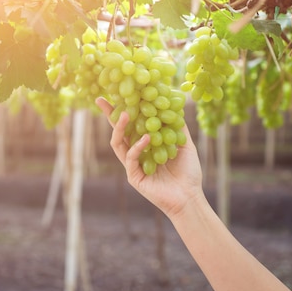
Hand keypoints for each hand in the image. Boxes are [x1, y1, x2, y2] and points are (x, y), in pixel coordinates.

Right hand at [96, 97, 207, 217]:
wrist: (190, 197)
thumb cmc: (188, 173)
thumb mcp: (185, 145)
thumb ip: (178, 128)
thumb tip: (176, 106)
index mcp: (145, 145)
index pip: (131, 125)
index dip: (123, 110)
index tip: (117, 93)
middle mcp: (135, 154)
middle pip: (118, 131)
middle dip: (109, 116)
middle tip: (101, 100)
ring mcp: (132, 166)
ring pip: (118, 144)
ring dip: (119, 128)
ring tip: (125, 114)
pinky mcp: (134, 177)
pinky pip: (130, 158)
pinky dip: (137, 147)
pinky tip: (147, 138)